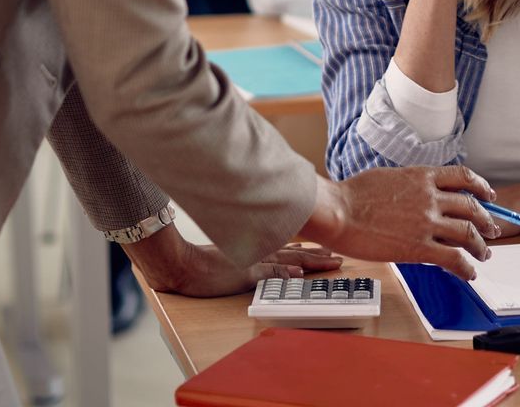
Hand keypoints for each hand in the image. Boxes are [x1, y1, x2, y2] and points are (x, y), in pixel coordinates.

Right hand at [125, 225, 343, 297]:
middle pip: (294, 252)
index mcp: (255, 249)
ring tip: (330, 263)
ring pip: (288, 259)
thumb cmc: (199, 262)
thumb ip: (247, 257)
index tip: (327, 251)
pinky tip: (297, 272)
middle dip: (318, 256)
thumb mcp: (228, 256)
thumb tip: (268, 261)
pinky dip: (282, 271)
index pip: (288, 248)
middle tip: (339, 258)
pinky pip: (266, 271)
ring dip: (310, 261)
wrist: (180, 264)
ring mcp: (251, 262)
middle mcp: (257, 253)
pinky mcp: (242, 272)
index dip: (309, 250)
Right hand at [302, 165, 499, 279]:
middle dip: (486, 220)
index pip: (462, 177)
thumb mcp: (388, 178)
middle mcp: (430, 197)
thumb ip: (409, 185)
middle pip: (471, 207)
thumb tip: (415, 194)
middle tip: (493, 230)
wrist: (337, 211)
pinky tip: (469, 274)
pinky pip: (454, 259)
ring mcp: (427, 222)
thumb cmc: (351, 196)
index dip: (481, 186)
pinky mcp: (420, 247)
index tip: (489, 195)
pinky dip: (467, 268)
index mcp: (421, 177)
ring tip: (484, 254)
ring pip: (468, 233)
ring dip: (481, 246)